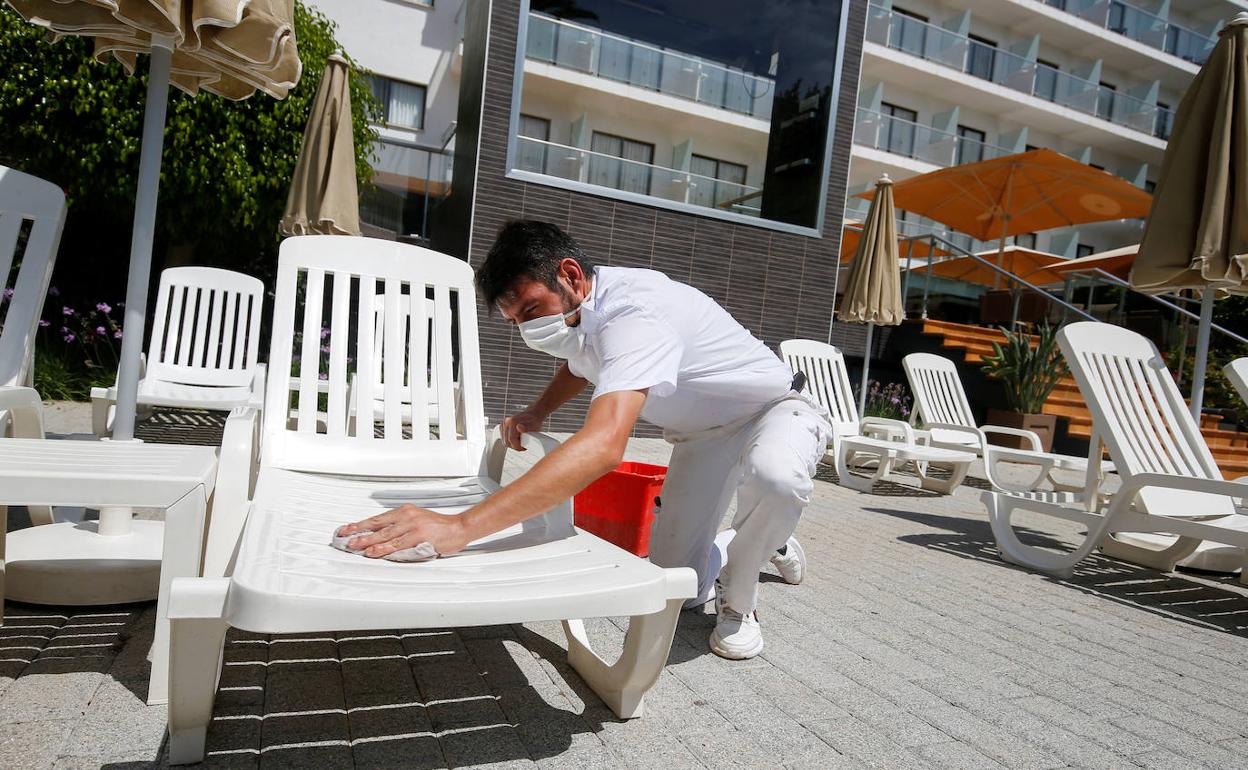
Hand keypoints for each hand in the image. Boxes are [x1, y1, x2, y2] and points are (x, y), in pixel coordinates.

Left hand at [337, 504, 469, 556]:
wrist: (459, 527)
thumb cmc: (440, 527)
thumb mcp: (418, 520)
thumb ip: (401, 527)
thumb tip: (381, 538)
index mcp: (405, 511)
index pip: (377, 518)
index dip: (360, 524)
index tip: (347, 529)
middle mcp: (407, 516)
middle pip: (378, 525)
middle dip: (359, 532)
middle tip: (344, 537)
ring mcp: (413, 526)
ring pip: (385, 535)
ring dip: (368, 541)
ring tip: (355, 546)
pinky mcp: (420, 537)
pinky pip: (398, 544)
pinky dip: (384, 549)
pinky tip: (374, 552)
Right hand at [500, 408, 543, 450]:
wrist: (532, 414)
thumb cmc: (533, 420)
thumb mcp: (533, 425)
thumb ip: (526, 427)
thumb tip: (519, 427)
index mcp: (512, 421)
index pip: (511, 439)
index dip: (518, 446)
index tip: (523, 448)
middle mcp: (506, 422)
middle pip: (506, 442)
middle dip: (515, 446)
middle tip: (522, 446)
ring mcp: (503, 424)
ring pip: (504, 441)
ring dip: (512, 444)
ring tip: (520, 442)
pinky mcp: (502, 426)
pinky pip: (503, 439)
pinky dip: (509, 441)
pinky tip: (516, 439)